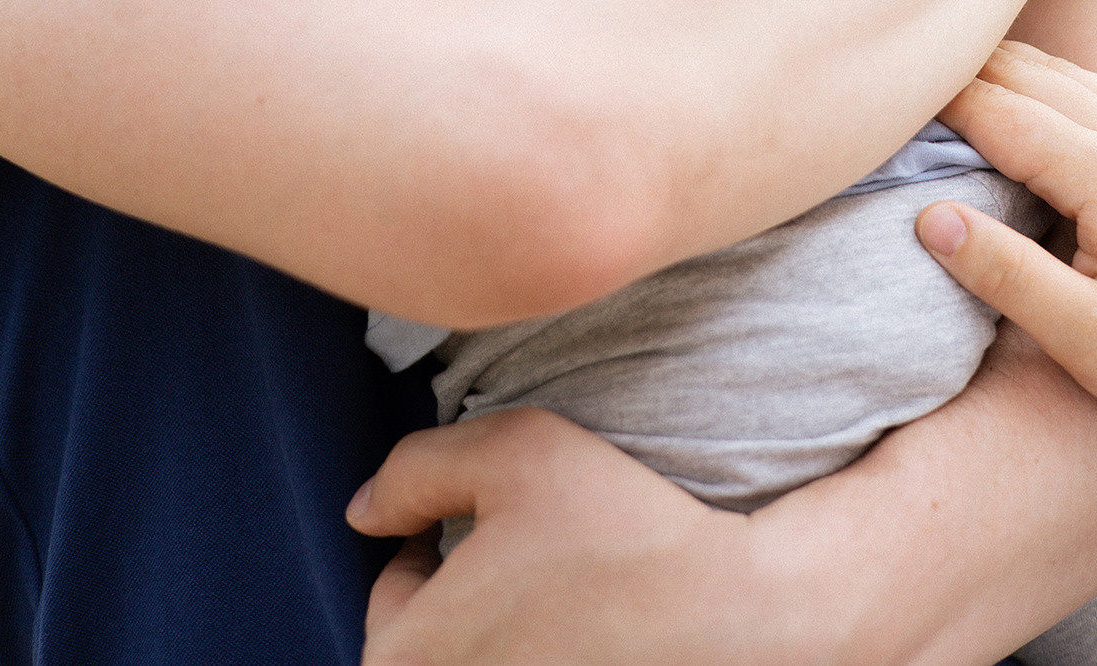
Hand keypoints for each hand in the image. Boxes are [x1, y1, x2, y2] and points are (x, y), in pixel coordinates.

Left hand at [348, 410, 778, 665]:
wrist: (733, 612)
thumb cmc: (618, 527)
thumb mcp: (509, 450)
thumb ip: (413, 469)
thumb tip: (363, 513)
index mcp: (407, 658)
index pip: (391, 596)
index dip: (436, 542)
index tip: (498, 525)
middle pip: (426, 646)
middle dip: (461, 601)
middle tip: (529, 562)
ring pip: (481, 662)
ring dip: (500, 638)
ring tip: (560, 602)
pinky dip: (545, 655)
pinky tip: (590, 636)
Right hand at [918, 40, 1096, 436]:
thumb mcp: (1093, 345)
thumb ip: (1010, 278)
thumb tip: (928, 217)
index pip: (1000, 113)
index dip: (932, 98)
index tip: (870, 94)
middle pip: (1025, 73)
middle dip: (953, 70)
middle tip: (887, 80)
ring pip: (1059, 71)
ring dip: (994, 69)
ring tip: (930, 82)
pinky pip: (1089, 88)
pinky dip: (1035, 80)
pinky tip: (1005, 98)